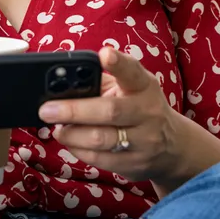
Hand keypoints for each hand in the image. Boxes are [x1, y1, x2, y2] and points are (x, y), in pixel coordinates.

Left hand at [38, 47, 181, 182]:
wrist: (172, 149)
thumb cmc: (139, 108)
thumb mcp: (130, 89)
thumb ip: (101, 82)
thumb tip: (61, 84)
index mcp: (144, 87)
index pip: (133, 72)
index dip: (119, 63)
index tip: (104, 53)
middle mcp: (148, 112)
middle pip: (109, 111)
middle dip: (74, 110)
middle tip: (46, 109)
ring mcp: (144, 141)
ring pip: (101, 139)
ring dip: (71, 133)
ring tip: (57, 128)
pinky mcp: (134, 165)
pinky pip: (99, 159)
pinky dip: (77, 149)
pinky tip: (70, 141)